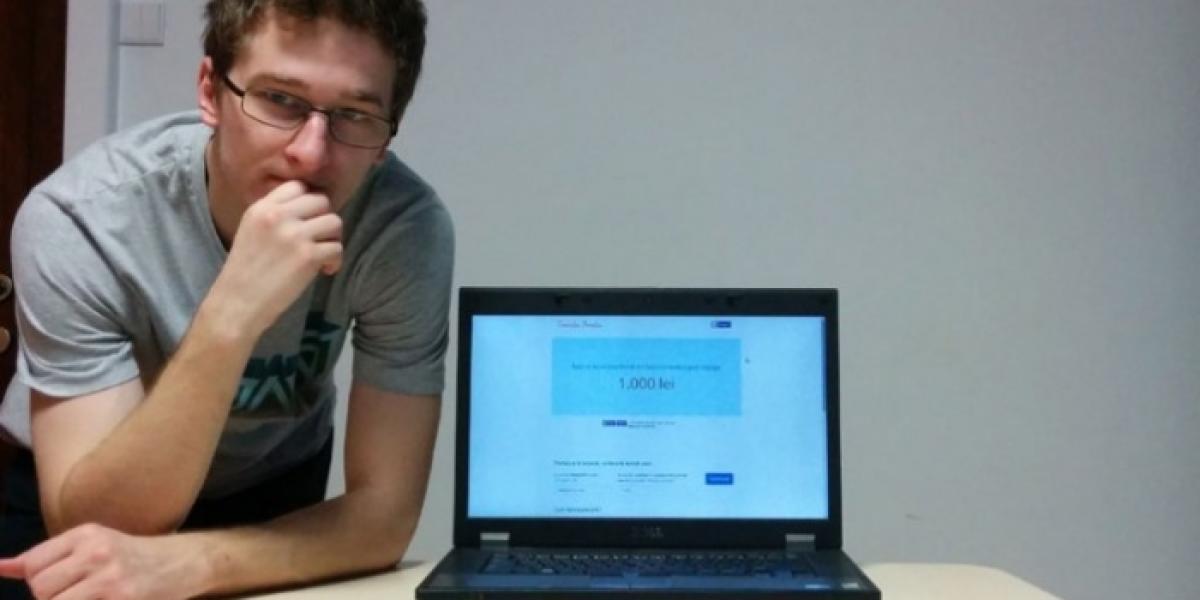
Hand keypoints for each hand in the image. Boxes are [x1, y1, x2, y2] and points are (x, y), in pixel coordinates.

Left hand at [0, 523, 206, 599]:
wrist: (185, 563)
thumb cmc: (133, 558)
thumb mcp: (92, 547)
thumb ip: (45, 558)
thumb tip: (1, 567)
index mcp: (87, 534)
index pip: (32, 566)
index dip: (41, 583)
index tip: (64, 585)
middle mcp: (98, 552)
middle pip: (41, 589)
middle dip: (53, 599)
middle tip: (79, 594)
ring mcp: (111, 578)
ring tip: (90, 598)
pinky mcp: (123, 599)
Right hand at [209, 180, 343, 335]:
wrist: (236, 304)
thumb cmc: (245, 273)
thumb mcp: (251, 231)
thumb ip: (275, 216)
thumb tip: (309, 209)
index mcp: (262, 208)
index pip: (298, 186)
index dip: (309, 202)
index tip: (308, 220)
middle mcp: (278, 216)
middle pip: (321, 201)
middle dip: (325, 220)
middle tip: (319, 240)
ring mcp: (294, 235)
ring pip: (334, 222)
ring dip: (333, 239)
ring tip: (322, 256)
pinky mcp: (308, 256)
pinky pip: (337, 248)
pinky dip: (335, 261)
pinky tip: (323, 270)